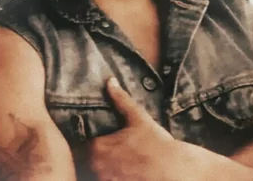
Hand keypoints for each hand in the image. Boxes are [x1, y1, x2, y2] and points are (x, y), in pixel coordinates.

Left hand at [85, 78, 230, 180]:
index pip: (76, 150)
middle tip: (104, 155)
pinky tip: (122, 174)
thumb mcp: (137, 118)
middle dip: (88, 161)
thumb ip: (120, 100)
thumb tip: (110, 81)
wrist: (176, 171)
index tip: (89, 145)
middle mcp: (96, 170)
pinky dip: (109, 178)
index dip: (81, 147)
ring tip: (113, 166)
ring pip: (91, 176)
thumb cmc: (156, 144)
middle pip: (81, 166)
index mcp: (96, 150)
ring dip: (97, 171)